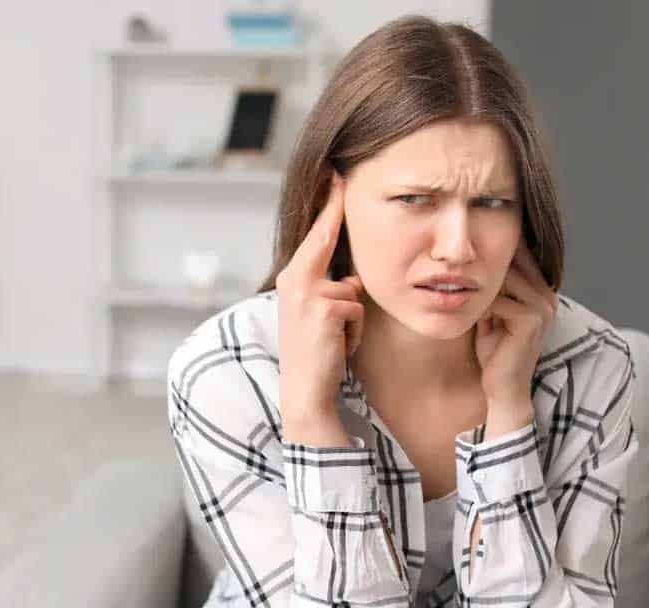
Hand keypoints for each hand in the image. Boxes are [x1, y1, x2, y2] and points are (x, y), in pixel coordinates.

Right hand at [276, 169, 365, 435]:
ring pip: (353, 290)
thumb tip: (353, 280)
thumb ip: (329, 291)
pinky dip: (354, 334)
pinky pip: (357, 310)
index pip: (315, 235)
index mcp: (291, 279)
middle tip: (340, 172)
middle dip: (334, 211)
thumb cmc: (316, 357)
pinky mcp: (325, 308)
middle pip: (326, 238)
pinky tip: (338, 349)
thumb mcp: (317, 316)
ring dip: (353, 319)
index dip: (328, 204)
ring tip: (334, 341)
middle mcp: (294, 280)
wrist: (305, 393)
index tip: (337, 174)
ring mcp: (307, 293)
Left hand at [473, 239, 558, 408]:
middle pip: (515, 261)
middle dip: (485, 266)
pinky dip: (481, 307)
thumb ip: (492, 292)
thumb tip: (472, 264)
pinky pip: (498, 300)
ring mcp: (542, 307)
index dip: (497, 251)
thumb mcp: (493, 316)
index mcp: (542, 293)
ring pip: (505, 278)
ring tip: (468, 301)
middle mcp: (548, 296)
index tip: (473, 248)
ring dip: (481, 288)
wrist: (503, 389)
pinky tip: (474, 318)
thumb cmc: (496, 354)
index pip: (523, 256)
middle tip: (460, 272)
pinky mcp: (531, 320)